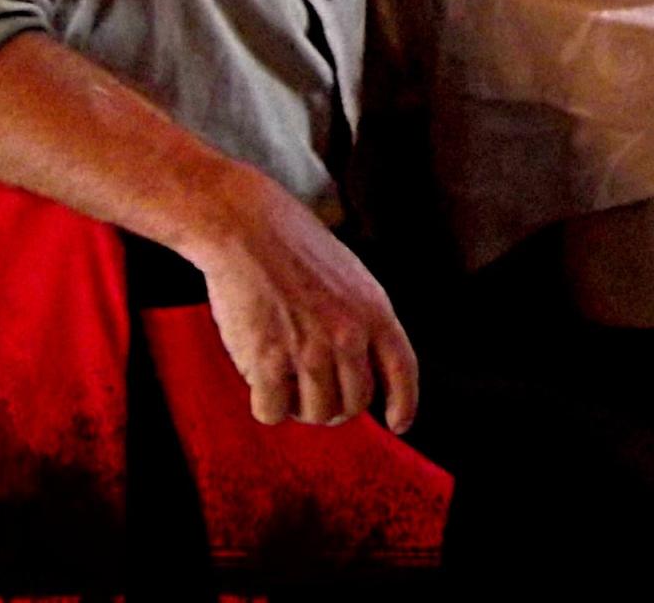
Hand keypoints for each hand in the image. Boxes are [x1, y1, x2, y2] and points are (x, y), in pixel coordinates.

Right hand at [188, 167, 419, 433]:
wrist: (248, 228)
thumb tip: (364, 377)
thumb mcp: (352, 279)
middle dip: (333, 406)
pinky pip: (274, 412)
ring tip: (285, 378)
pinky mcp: (270, 360)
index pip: (402, 370)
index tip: (398, 423)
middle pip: (353, 404)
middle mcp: (350, 333)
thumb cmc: (296, 251)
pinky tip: (260, 378)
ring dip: (298, 406)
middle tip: (311, 390)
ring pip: (315, 413)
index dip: (404, 403)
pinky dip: (267, 404)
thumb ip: (363, 324)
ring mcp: (311, 349)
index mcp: (375, 309)